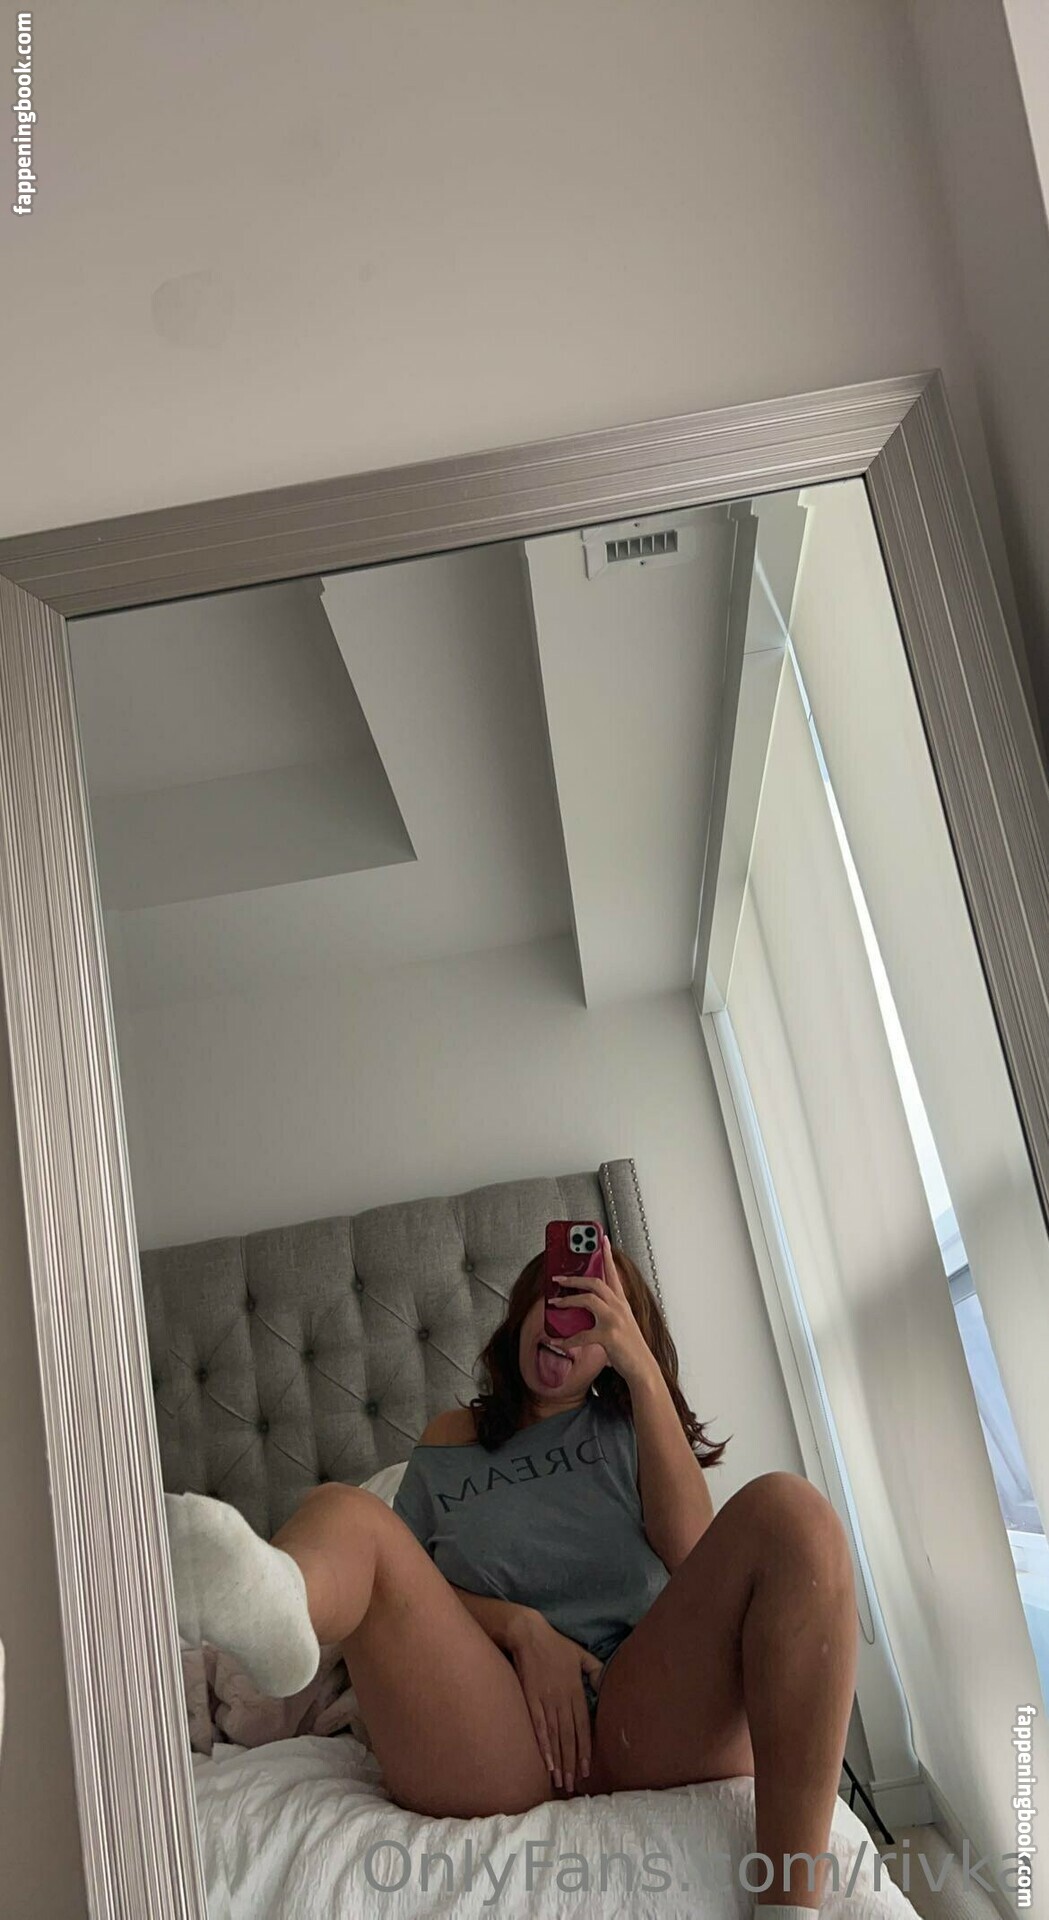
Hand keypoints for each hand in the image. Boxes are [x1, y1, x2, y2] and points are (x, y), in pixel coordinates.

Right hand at [505, 1610, 603, 1792]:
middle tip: (574, 1785)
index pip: (584, 1726)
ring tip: (561, 1780)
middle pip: (569, 1737)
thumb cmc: (555, 1645)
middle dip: (572, 1762)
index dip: (585, 1749)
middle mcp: (563, 1699)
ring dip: (559, 1760)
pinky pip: (538, 1727)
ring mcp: (546, 1700)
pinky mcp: (530, 1699)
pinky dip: (543, 1745)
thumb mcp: (581, 1655)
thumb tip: (604, 1686)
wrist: (529, 1635)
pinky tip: (547, 1762)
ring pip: (555, 1736)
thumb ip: (595, 1670)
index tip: (587, 1769)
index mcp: (576, 1690)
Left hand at [555, 1234, 657, 1387]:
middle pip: (595, 1282)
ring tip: (554, 1302)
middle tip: (558, 1278)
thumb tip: (582, 1307)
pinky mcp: (608, 1335)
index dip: (607, 1255)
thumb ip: (605, 1313)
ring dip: (568, 1299)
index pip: (613, 1273)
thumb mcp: (620, 1324)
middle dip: (574, 1278)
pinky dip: (566, 1340)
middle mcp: (619, 1307)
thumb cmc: (629, 1347)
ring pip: (588, 1299)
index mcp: (622, 1303)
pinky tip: (558, 1342)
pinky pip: (581, 1335)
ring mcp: (615, 1320)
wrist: (642, 1368)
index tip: (601, 1239)